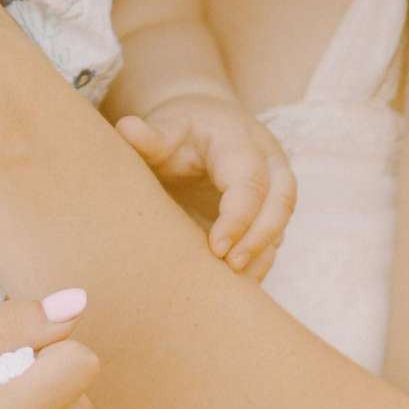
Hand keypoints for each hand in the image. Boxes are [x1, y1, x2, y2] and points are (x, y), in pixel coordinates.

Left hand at [114, 90, 297, 276]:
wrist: (203, 124)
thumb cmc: (180, 129)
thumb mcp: (165, 127)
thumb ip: (149, 136)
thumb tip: (127, 128)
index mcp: (239, 138)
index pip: (250, 180)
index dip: (238, 217)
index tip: (216, 248)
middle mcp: (267, 159)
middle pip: (281, 200)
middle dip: (259, 238)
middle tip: (231, 267)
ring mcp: (275, 182)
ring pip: (282, 221)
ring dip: (262, 253)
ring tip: (234, 284)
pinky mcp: (272, 206)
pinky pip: (276, 236)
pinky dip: (261, 259)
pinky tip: (237, 283)